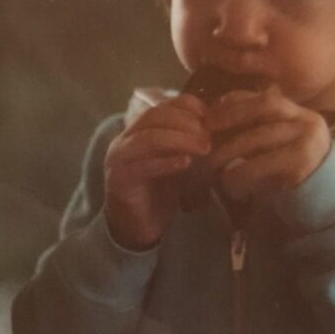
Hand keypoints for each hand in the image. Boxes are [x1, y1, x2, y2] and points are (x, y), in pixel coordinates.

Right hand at [104, 94, 209, 249]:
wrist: (136, 228)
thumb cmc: (159, 193)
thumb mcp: (176, 161)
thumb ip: (187, 143)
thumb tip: (215, 125)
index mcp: (136, 131)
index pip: (160, 106)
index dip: (185, 105)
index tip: (208, 115)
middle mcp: (124, 140)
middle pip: (154, 117)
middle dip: (186, 122)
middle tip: (209, 137)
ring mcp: (118, 160)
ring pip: (149, 138)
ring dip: (180, 139)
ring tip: (203, 149)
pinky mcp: (120, 181)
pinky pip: (143, 166)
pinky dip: (167, 162)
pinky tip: (186, 163)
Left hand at [204, 85, 330, 201]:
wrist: (320, 202)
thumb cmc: (287, 174)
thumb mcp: (273, 147)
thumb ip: (253, 129)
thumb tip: (212, 117)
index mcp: (298, 113)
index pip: (264, 97)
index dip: (235, 101)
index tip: (210, 113)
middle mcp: (307, 120)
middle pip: (265, 106)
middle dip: (231, 116)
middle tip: (205, 131)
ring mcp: (307, 140)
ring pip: (260, 136)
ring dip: (229, 150)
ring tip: (211, 164)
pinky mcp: (301, 164)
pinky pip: (261, 164)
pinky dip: (239, 173)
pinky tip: (229, 184)